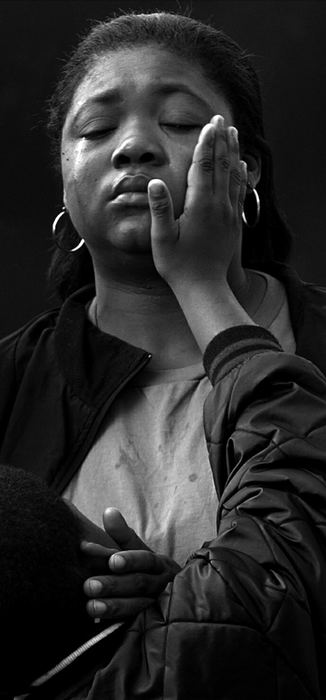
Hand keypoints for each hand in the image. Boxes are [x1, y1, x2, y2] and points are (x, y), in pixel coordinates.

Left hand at [83, 508, 179, 620]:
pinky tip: (99, 624)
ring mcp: (156, 606)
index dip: (130, 560)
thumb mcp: (137, 550)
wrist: (174, 597)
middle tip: (89, 585)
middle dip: (114, 585)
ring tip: (90, 607)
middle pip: (139, 584)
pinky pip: (134, 625)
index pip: (146, 560)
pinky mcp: (149, 623)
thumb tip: (108, 512)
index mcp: (158, 564)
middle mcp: (160, 585)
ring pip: (136, 607)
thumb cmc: (146, 569)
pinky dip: (118, 624)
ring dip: (113, 607)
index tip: (111, 561)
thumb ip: (121, 534)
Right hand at [147, 115, 252, 351]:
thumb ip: (160, 209)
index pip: (203, 168)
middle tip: (221, 119)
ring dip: (232, 153)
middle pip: (221, 166)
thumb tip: (154, 182)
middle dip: (220, 141)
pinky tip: (241, 166)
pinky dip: (240, 175)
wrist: (205, 288)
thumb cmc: (178, 266)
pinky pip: (239, 192)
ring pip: (233, 176)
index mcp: (200, 207)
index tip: (209, 125)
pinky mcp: (234, 224)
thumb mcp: (161, 240)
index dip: (205, 144)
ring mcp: (229, 215)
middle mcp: (218, 207)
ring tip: (233, 133)